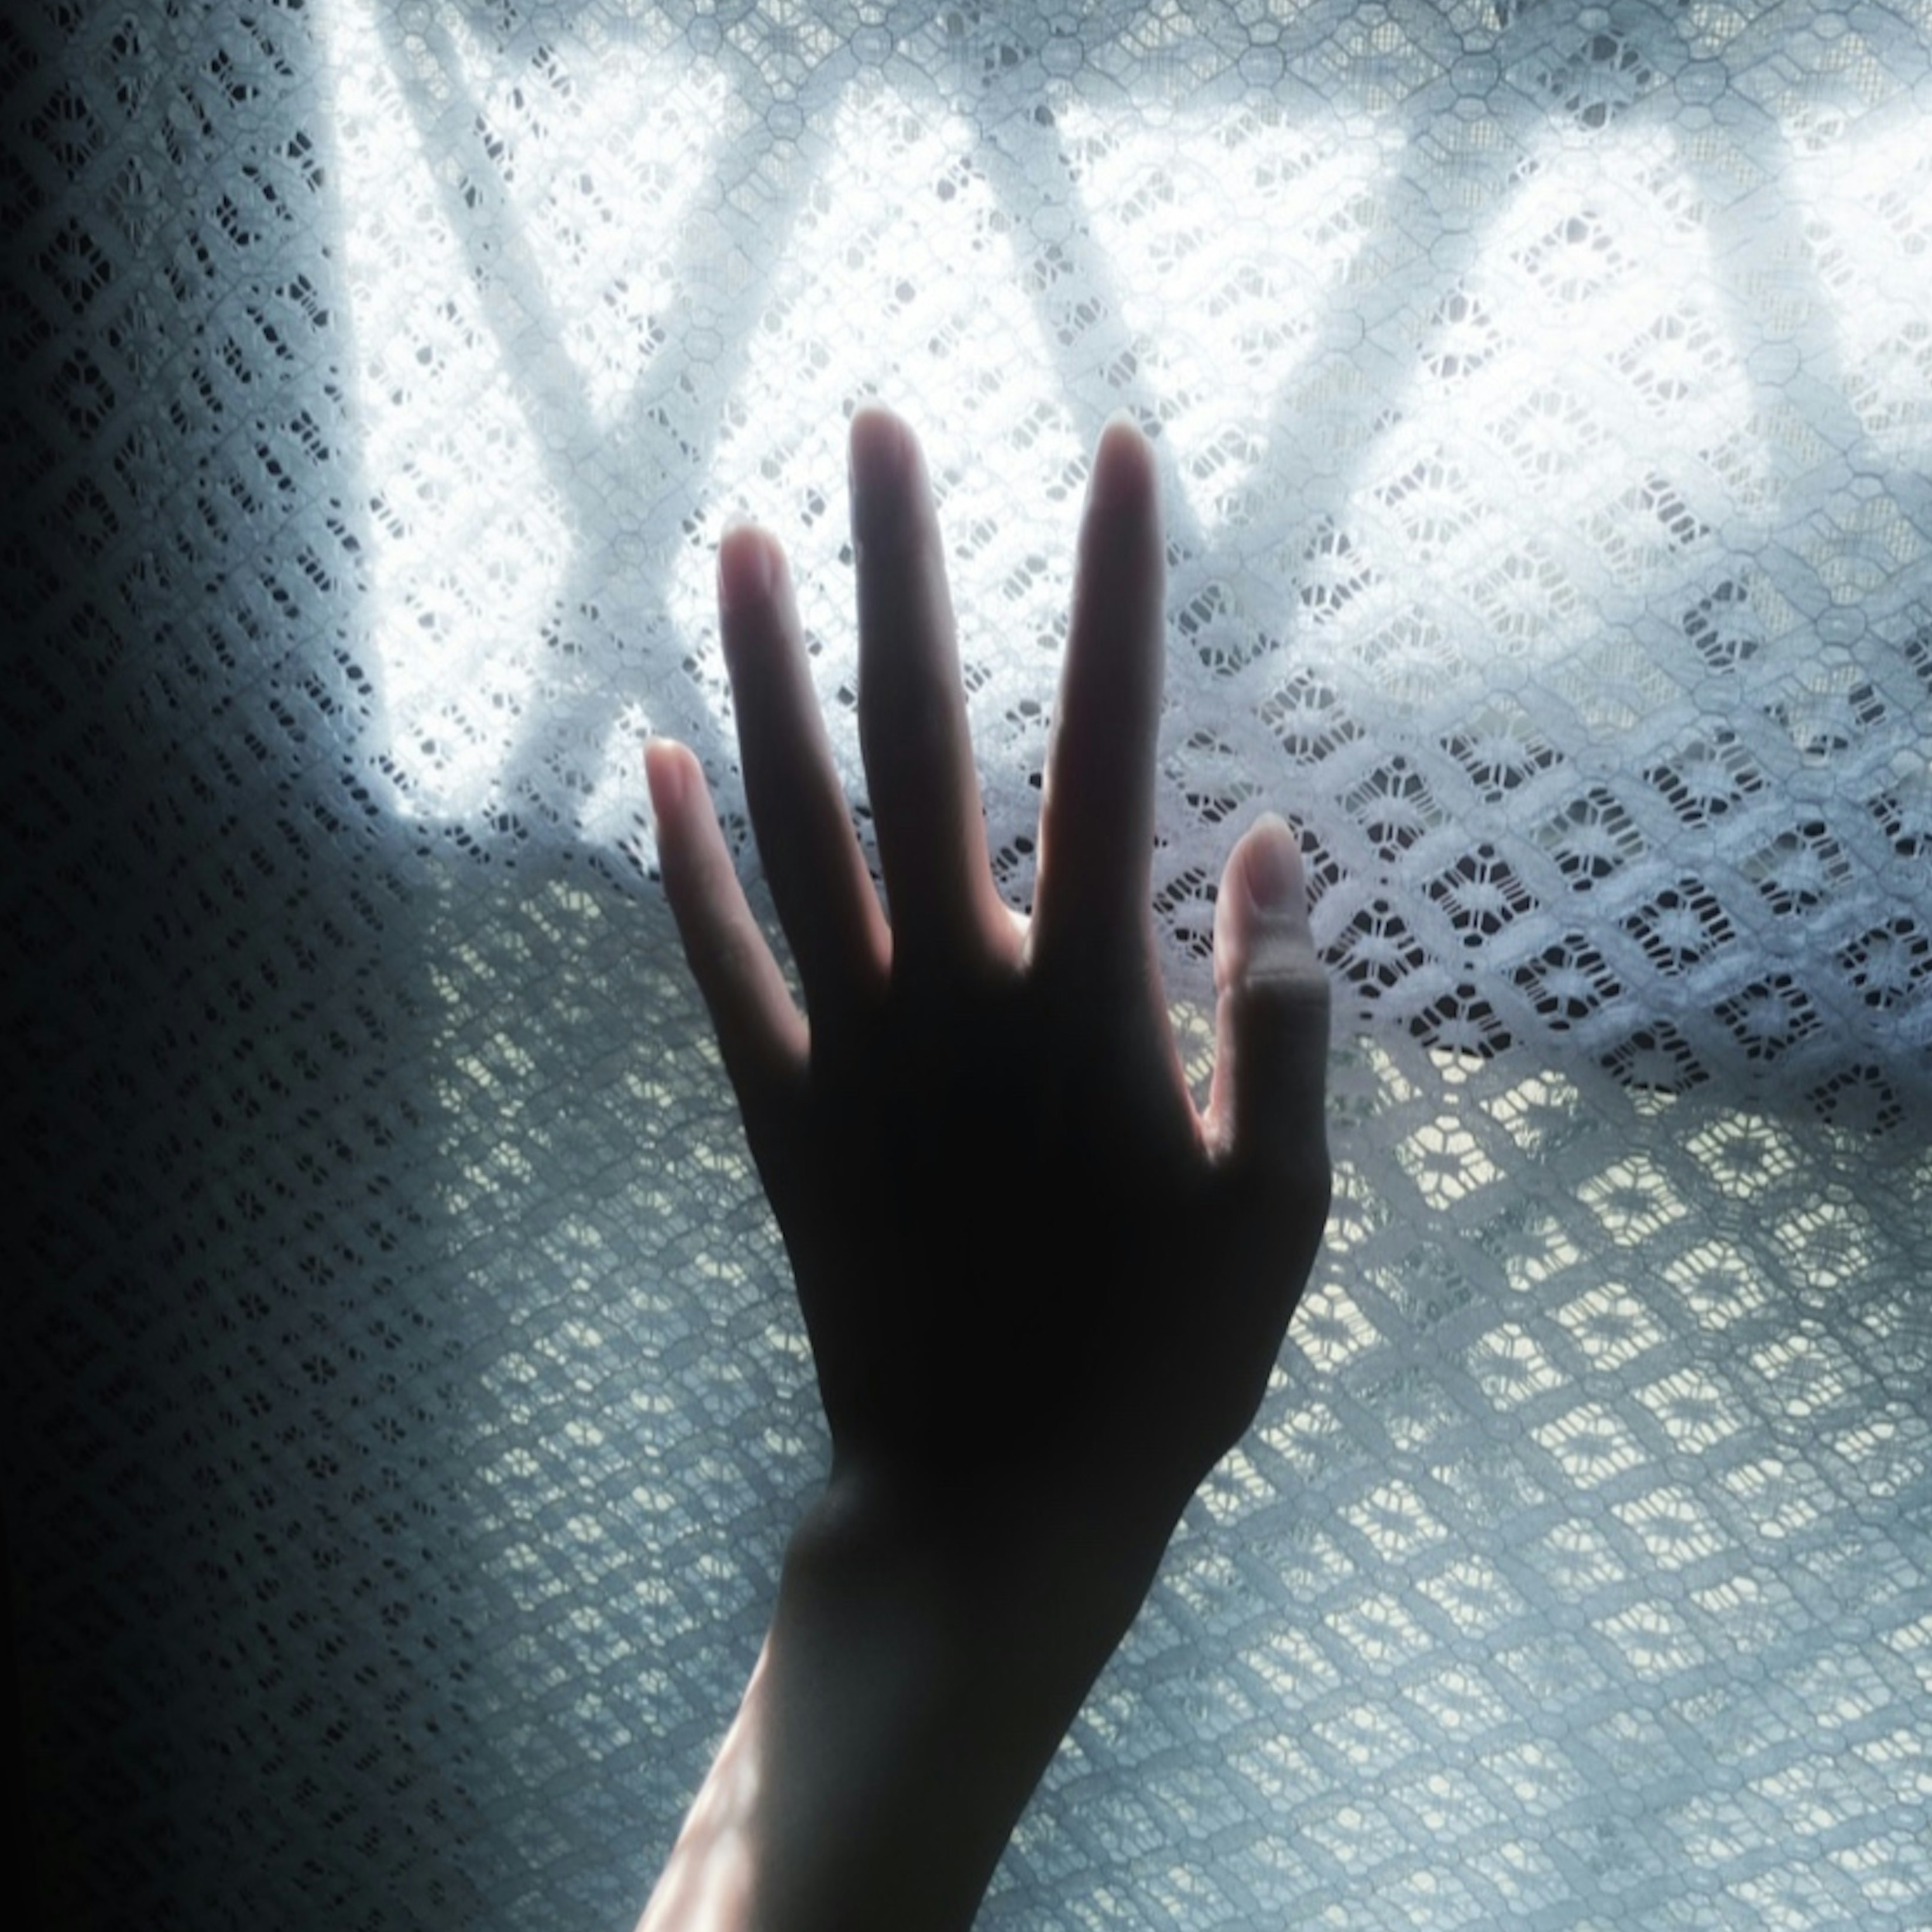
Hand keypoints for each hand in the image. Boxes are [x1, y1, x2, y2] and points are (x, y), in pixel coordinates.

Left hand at [646, 407, 1328, 1735]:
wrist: (989, 1508)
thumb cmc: (1159, 1371)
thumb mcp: (1279, 1210)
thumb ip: (1280, 1021)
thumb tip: (1270, 844)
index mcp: (1087, 997)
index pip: (1112, 741)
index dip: (1116, 588)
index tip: (1116, 453)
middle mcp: (954, 985)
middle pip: (921, 735)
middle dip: (901, 568)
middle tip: (874, 423)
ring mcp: (852, 1041)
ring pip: (792, 817)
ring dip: (762, 670)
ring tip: (731, 537)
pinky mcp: (781, 1108)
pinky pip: (716, 957)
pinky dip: (680, 857)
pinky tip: (651, 760)